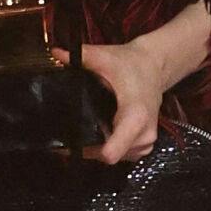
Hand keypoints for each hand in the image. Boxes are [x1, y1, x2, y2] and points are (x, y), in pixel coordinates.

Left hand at [50, 43, 171, 164]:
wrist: (154, 67)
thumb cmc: (131, 63)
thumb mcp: (105, 57)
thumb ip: (81, 56)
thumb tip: (56, 53)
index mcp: (134, 116)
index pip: (112, 151)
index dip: (88, 151)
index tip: (69, 142)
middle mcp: (143, 135)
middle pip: (106, 155)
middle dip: (87, 145)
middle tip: (69, 129)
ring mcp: (146, 143)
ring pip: (112, 156)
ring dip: (97, 146)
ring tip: (85, 126)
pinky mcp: (144, 146)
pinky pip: (121, 154)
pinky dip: (109, 145)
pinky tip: (100, 129)